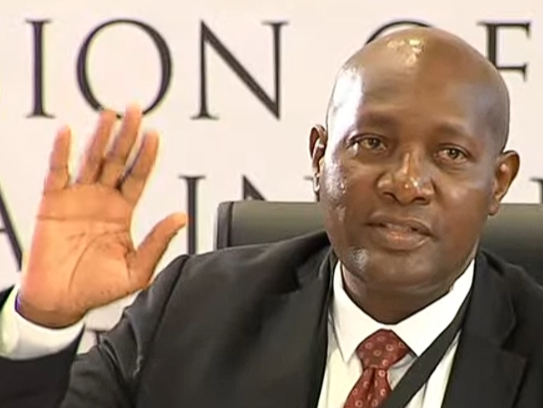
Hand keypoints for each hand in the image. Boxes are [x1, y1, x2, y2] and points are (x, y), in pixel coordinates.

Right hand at [18, 105, 186, 327]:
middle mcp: (102, 200)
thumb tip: (181, 217)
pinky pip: (57, 173)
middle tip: (135, 111)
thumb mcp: (136, 270)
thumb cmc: (96, 288)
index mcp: (122, 212)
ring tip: (110, 115)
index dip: (146, 156)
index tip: (155, 135)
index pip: (138, 176)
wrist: (60, 302)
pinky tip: (67, 133)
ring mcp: (77, 198)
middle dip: (127, 135)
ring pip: (90, 160)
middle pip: (117, 160)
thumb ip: (158, 242)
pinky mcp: (52, 203)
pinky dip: (61, 152)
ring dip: (99, 136)